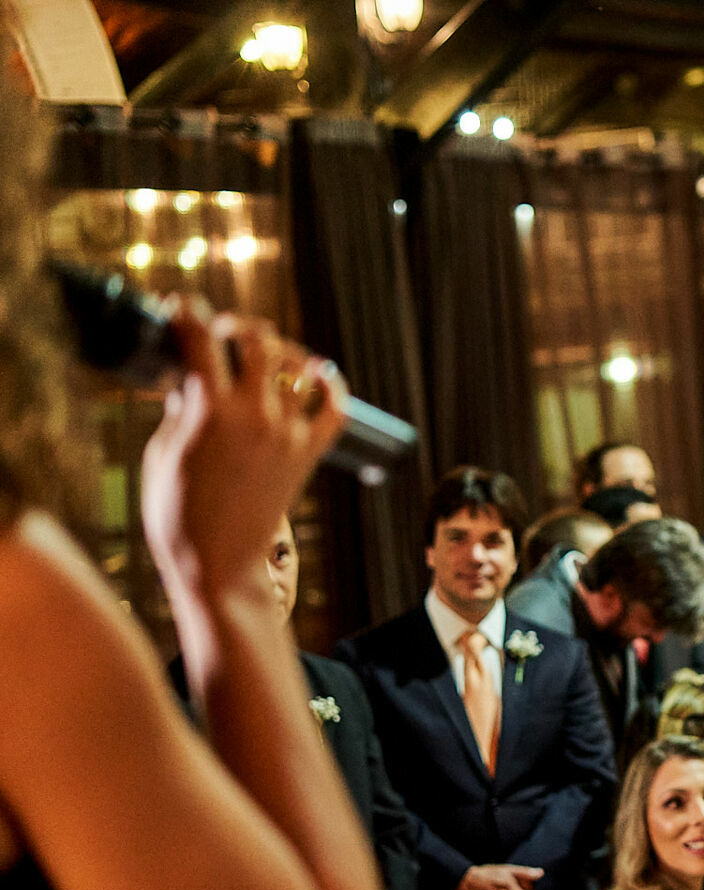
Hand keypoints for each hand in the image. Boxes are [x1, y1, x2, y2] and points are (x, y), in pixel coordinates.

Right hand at [141, 305, 347, 594]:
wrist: (217, 563)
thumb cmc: (177, 513)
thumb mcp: (162, 451)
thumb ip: (180, 408)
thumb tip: (190, 378)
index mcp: (210, 411)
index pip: (200, 338)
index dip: (188, 313)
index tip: (181, 307)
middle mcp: (255, 415)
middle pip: (259, 340)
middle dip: (238, 325)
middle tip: (223, 332)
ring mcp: (287, 434)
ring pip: (297, 366)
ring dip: (280, 350)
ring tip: (262, 353)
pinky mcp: (308, 455)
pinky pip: (336, 411)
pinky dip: (332, 386)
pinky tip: (319, 372)